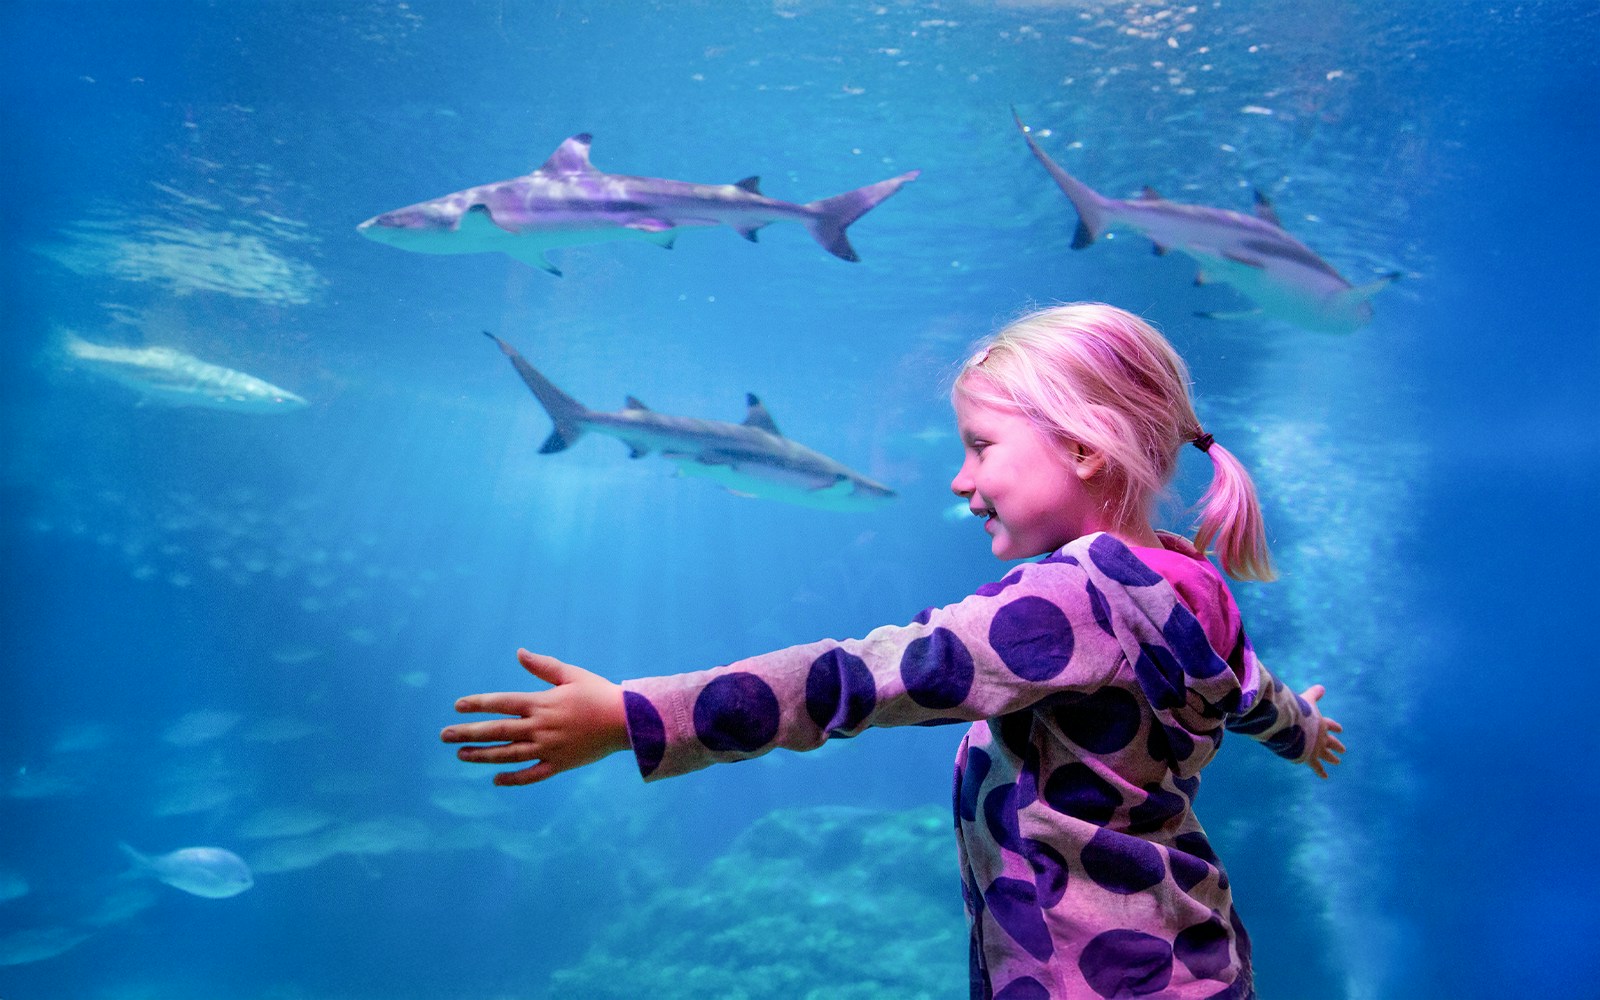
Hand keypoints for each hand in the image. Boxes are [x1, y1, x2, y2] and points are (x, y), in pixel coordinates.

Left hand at [440, 649, 628, 785]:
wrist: (628, 721)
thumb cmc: (599, 693)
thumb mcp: (571, 674)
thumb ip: (543, 666)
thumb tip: (519, 653)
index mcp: (542, 703)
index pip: (501, 703)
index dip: (478, 704)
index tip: (458, 706)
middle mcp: (541, 727)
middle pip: (497, 731)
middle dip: (468, 733)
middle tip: (444, 735)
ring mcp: (549, 747)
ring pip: (508, 754)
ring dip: (483, 755)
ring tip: (461, 755)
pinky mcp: (560, 764)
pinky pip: (532, 774)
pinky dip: (513, 778)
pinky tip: (496, 779)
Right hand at [1299, 684, 1344, 778]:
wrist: (1295, 727)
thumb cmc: (1299, 712)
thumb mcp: (1306, 700)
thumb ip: (1314, 694)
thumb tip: (1322, 687)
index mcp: (1321, 723)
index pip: (1330, 725)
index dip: (1335, 727)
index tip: (1340, 730)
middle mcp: (1321, 736)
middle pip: (1332, 742)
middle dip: (1337, 745)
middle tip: (1343, 750)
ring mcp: (1317, 748)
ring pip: (1327, 755)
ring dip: (1332, 758)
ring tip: (1337, 762)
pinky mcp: (1310, 757)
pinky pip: (1317, 766)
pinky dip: (1321, 771)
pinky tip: (1325, 777)